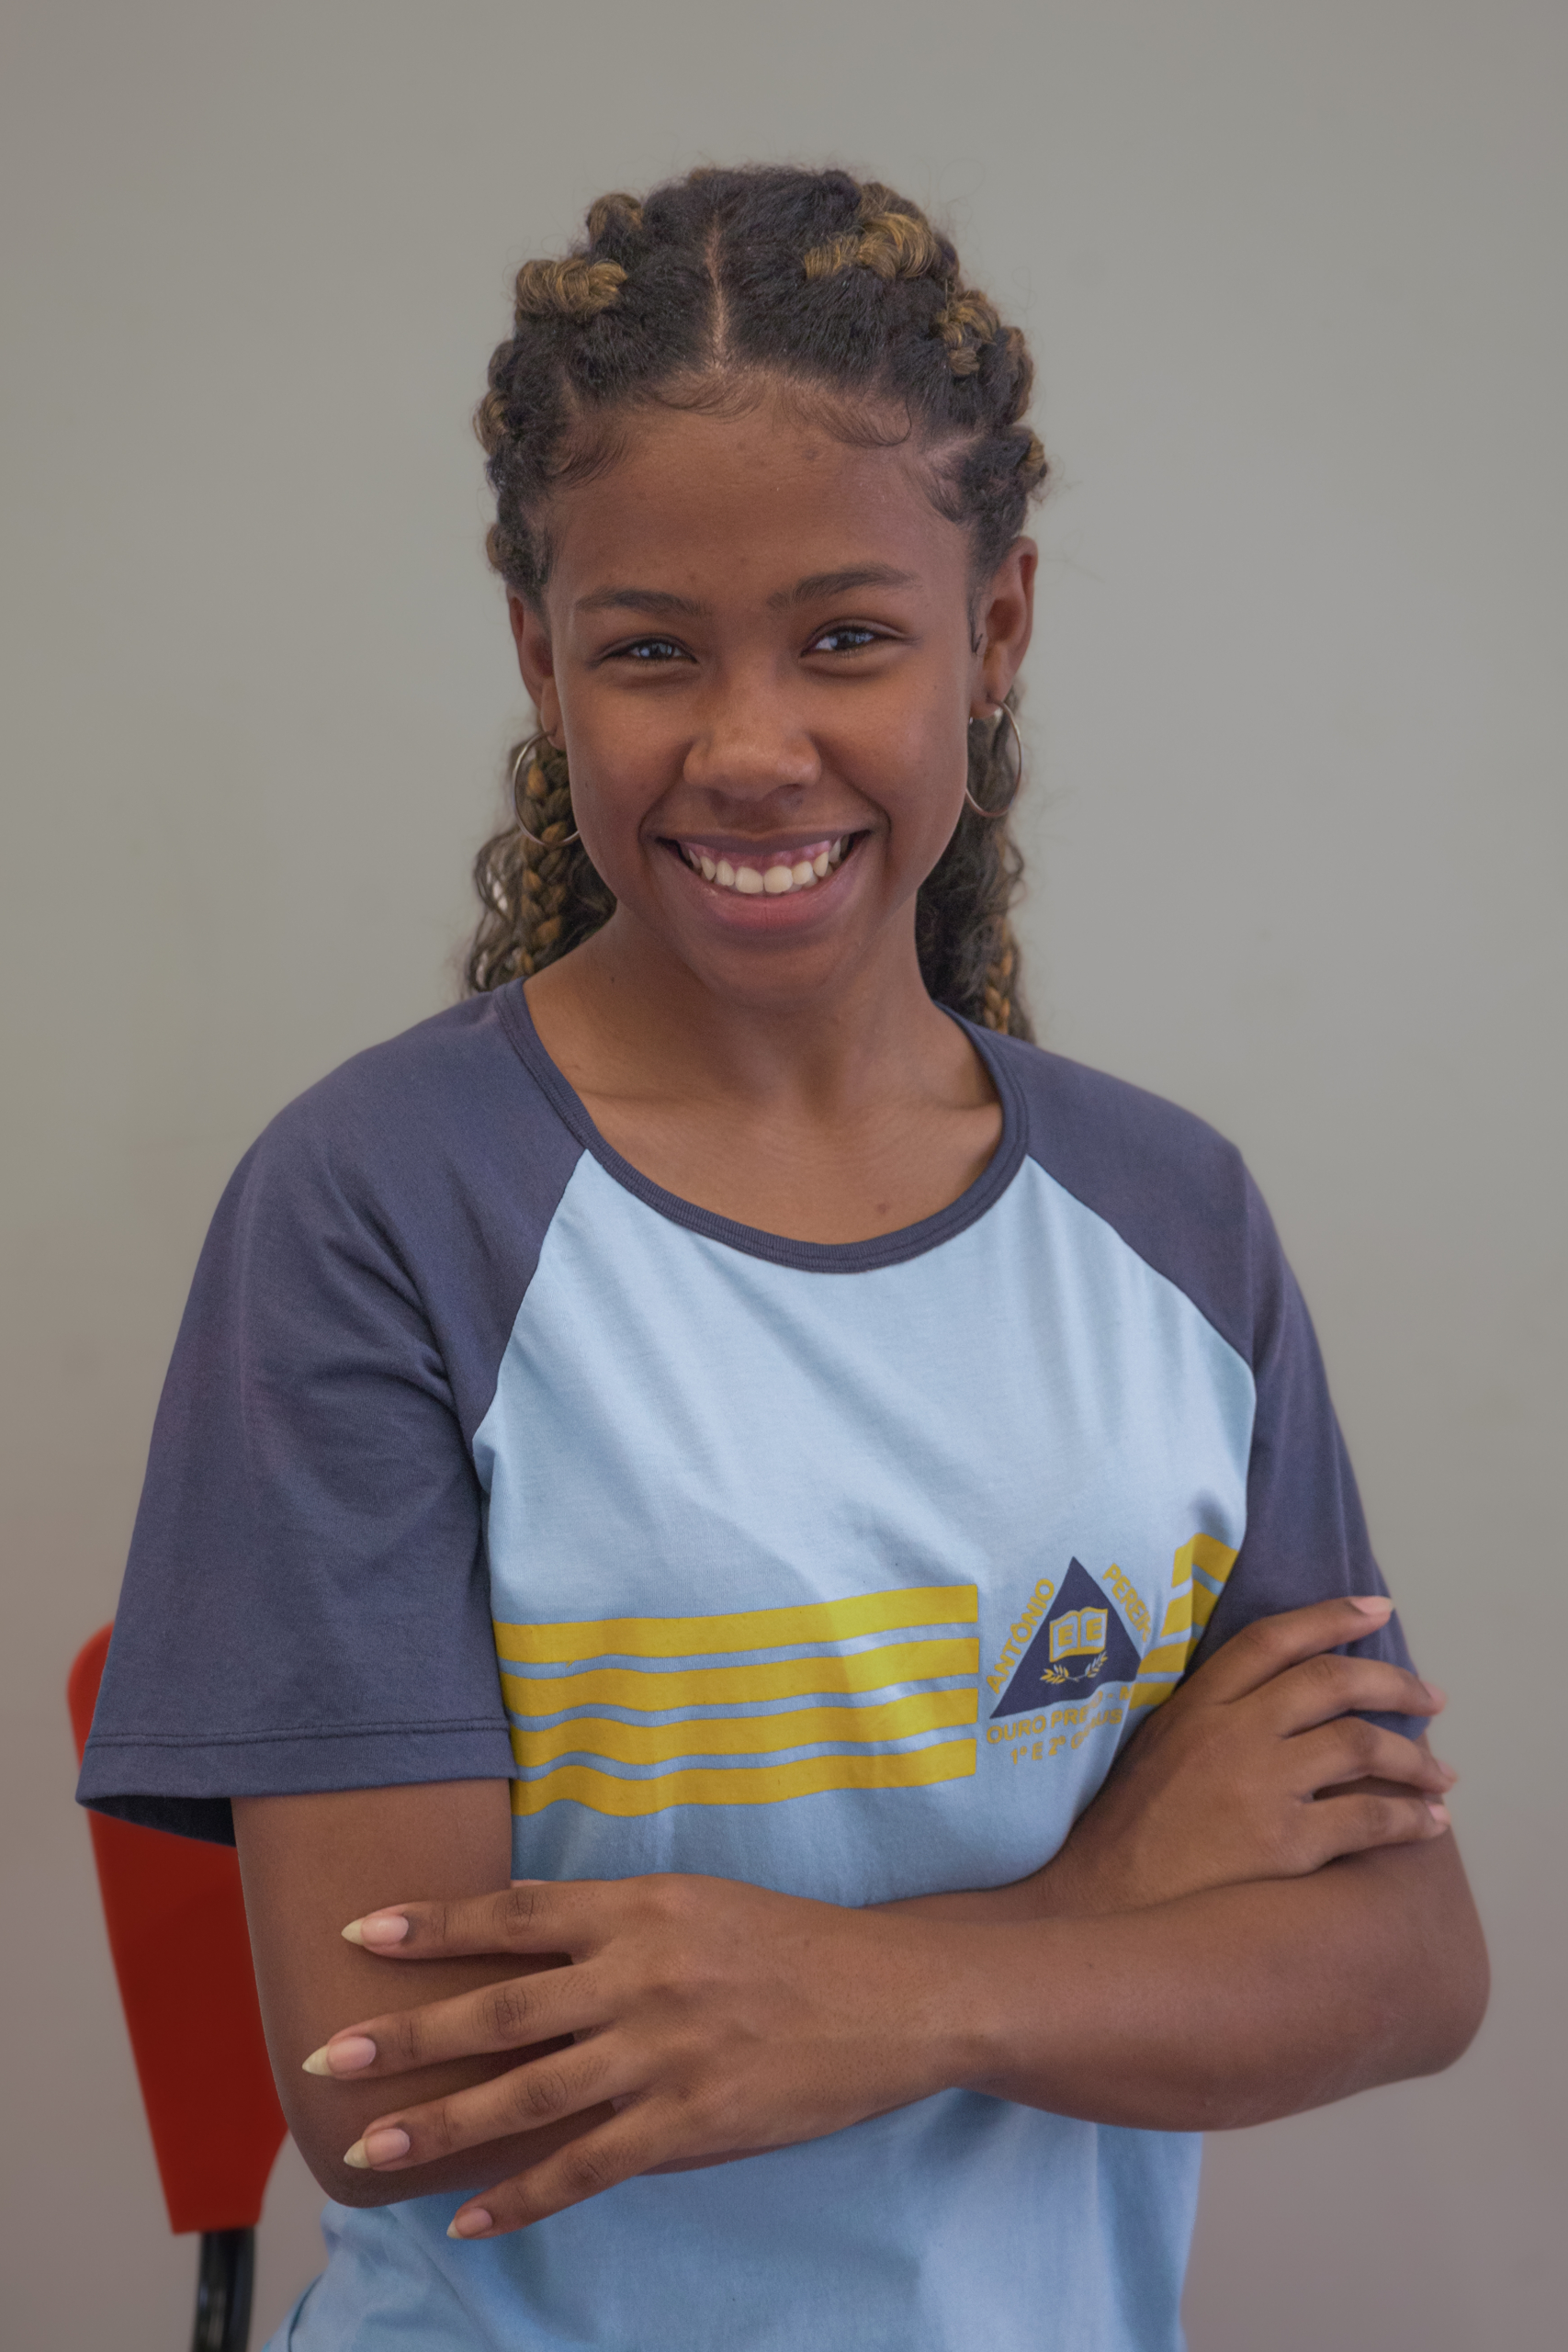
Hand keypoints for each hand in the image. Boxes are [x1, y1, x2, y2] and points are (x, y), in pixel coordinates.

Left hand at [303, 1876, 976, 2236]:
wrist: (897, 1997)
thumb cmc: (792, 1944)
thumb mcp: (698, 1903)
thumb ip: (609, 1922)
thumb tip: (517, 1929)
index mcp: (641, 1908)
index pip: (515, 1914)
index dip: (433, 1925)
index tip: (357, 1933)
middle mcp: (642, 1975)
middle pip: (500, 2010)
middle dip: (407, 2036)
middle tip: (329, 2056)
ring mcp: (664, 2053)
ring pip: (527, 2096)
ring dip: (440, 2127)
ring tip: (370, 2151)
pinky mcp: (691, 2122)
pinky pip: (587, 2167)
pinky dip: (521, 2195)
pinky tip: (468, 2216)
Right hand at [1038, 1594, 1453, 1917]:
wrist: (1101, 1905)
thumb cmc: (1127, 1832)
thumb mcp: (1156, 1748)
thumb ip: (1209, 1716)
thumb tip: (1279, 1701)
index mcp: (1195, 1705)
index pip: (1273, 1639)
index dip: (1332, 1616)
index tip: (1378, 1610)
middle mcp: (1231, 1733)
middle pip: (1332, 1682)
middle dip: (1394, 1685)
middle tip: (1431, 1699)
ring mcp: (1258, 1786)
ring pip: (1360, 1745)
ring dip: (1414, 1757)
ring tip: (1441, 1773)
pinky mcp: (1281, 1845)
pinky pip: (1367, 1818)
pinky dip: (1410, 1817)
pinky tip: (1430, 1823)